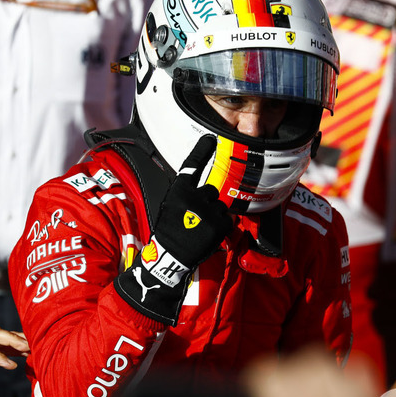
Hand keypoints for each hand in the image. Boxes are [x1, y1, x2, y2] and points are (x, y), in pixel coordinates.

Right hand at [114, 135, 231, 324]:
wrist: (172, 257)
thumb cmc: (169, 232)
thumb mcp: (170, 207)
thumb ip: (185, 195)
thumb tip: (199, 188)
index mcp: (179, 192)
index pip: (192, 166)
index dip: (201, 151)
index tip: (211, 139)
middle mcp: (195, 198)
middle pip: (211, 190)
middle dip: (207, 202)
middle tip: (195, 218)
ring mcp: (209, 211)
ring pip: (220, 205)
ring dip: (214, 215)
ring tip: (200, 228)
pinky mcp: (221, 224)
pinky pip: (226, 218)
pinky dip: (220, 226)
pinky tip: (207, 234)